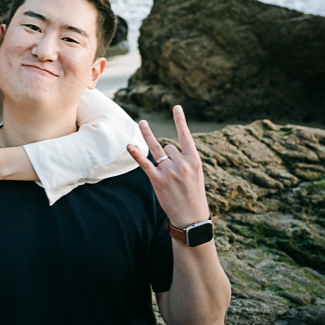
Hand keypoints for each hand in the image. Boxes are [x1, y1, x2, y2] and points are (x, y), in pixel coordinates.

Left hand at [127, 106, 210, 230]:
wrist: (191, 217)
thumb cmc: (193, 195)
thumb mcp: (196, 175)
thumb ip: (184, 160)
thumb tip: (166, 149)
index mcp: (195, 160)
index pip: (186, 135)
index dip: (180, 120)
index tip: (176, 106)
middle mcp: (182, 163)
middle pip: (168, 147)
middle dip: (169, 156)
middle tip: (175, 175)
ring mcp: (170, 172)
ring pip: (159, 153)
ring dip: (157, 153)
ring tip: (141, 124)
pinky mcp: (158, 181)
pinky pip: (145, 163)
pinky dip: (136, 154)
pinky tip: (129, 145)